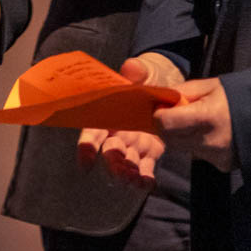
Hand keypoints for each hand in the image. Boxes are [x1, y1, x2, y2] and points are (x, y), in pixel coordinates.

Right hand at [77, 54, 205, 184]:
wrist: (165, 88)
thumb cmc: (146, 79)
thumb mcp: (143, 72)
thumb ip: (136, 71)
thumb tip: (131, 66)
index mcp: (108, 114)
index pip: (92, 131)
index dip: (87, 147)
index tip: (85, 162)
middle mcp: (117, 132)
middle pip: (109, 152)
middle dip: (113, 164)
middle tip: (121, 173)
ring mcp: (132, 144)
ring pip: (125, 163)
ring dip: (128, 175)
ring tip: (136, 181)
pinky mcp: (149, 151)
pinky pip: (145, 167)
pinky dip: (145, 178)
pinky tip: (148, 184)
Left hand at [152, 78, 236, 172]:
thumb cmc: (240, 95)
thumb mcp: (211, 85)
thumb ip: (184, 91)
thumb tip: (161, 97)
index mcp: (206, 116)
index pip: (165, 123)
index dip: (159, 115)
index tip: (164, 109)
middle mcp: (209, 141)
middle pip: (170, 140)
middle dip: (168, 128)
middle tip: (178, 116)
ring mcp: (216, 156)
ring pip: (183, 149)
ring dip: (184, 137)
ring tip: (201, 123)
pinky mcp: (222, 165)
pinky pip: (200, 156)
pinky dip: (200, 146)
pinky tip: (215, 134)